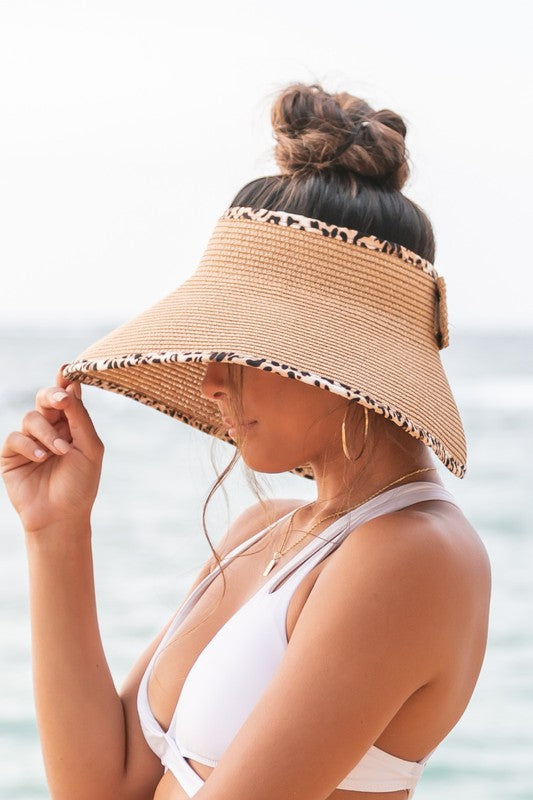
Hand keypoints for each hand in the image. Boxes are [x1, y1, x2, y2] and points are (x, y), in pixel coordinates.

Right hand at [1, 365, 103, 533]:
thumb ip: (80, 418)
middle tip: (62, 401)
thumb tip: (70, 388)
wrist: (61, 517)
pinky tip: (41, 459)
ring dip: (46, 432)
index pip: (68, 397)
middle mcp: (50, 429)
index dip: (66, 381)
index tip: (67, 370)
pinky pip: (15, 438)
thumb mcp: (89, 449)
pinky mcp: (12, 455)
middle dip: (52, 396)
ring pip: (31, 417)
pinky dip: (29, 445)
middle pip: (45, 398)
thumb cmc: (80, 484)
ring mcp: (30, 441)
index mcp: (72, 425)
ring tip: (59, 452)